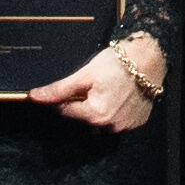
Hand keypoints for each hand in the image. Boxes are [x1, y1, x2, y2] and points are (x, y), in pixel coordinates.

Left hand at [37, 35, 160, 134]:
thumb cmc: (116, 63)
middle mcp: (111, 126)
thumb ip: (59, 90)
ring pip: (103, 119)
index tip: (75, 85)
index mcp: (95, 115)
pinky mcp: (138, 122)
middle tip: (94, 84)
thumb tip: (34, 97)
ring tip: (109, 88)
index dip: (66, 98)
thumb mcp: (84, 75)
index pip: (66, 111)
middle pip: (85, 117)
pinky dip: (118, 109)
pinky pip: (120, 119)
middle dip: (84, 103)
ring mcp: (126, 126)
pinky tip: (121, 94)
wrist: (150, 58)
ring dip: (101, 108)